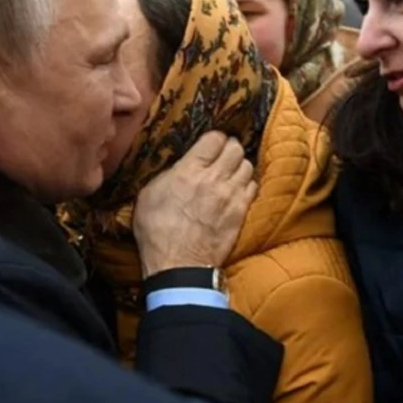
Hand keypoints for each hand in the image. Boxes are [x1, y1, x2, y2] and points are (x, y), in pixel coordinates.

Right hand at [132, 132, 257, 277]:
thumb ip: (170, 173)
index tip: (210, 144)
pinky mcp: (241, 211)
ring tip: (231, 172)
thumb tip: (182, 165)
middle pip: (236, 148)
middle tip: (223, 155)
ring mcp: (231, 195)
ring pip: (247, 166)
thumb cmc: (157, 232)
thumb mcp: (150, 194)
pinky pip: (253, 187)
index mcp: (189, 170)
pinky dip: (247, 184)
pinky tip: (237, 189)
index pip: (215, 138)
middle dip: (230, 148)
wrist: (178, 264)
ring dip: (240, 166)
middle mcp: (214, 178)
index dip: (214, 138)